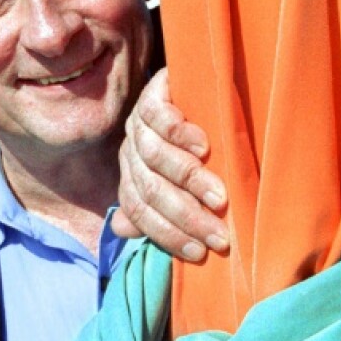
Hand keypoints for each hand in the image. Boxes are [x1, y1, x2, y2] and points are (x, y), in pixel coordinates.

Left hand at [113, 68, 229, 261]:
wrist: (199, 86)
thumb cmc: (195, 144)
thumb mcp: (179, 177)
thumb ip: (154, 205)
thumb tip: (122, 231)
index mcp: (133, 175)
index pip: (139, 210)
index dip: (167, 234)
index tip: (200, 253)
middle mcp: (131, 151)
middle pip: (150, 189)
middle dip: (185, 216)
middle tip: (219, 234)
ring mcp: (139, 123)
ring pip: (155, 156)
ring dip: (189, 180)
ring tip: (219, 197)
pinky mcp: (152, 94)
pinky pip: (158, 116)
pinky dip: (180, 134)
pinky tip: (204, 146)